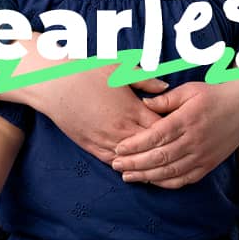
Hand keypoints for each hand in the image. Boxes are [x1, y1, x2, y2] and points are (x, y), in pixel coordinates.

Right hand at [0, 66, 169, 162]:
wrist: (53, 83)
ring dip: (146, 164)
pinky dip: (126, 167)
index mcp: (131, 109)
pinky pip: (112, 161)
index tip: (185, 131)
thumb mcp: (119, 70)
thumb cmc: (87, 72)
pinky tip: (135, 170)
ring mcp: (104, 140)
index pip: (161, 127)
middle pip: (150, 148)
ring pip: (132, 160)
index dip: (174, 131)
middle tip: (180, 154)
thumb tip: (166, 87)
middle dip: (165, 151)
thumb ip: (145, 80)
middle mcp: (120, 129)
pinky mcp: (90, 146)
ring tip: (163, 168)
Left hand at [110, 76, 238, 188]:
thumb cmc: (213, 95)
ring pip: (170, 172)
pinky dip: (166, 183)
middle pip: (160, 157)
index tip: (118, 148)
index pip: (156, 136)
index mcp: (188, 119)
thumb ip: (165, 99)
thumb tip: (143, 105)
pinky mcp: (208, 165)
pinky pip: (185, 179)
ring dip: (146, 176)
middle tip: (116, 165)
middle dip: (135, 163)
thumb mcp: (189, 89)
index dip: (135, 145)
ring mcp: (203, 155)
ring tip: (127, 177)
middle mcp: (195, 140)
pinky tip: (151, 181)